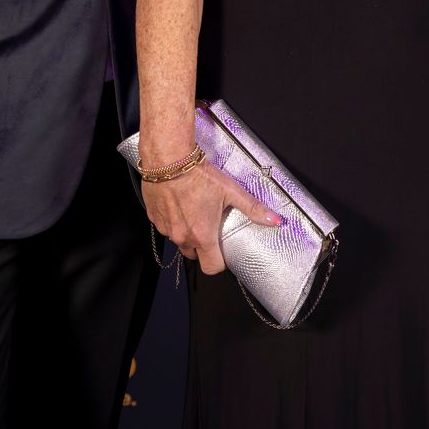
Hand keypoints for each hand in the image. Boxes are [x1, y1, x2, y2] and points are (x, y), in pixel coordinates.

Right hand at [140, 157, 280, 274]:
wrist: (168, 159)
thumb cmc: (198, 175)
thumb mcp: (230, 191)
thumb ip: (253, 208)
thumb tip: (275, 220)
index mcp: (202, 236)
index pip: (211, 268)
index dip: (220, 263)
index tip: (224, 251)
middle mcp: (182, 237)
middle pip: (195, 255)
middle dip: (203, 247)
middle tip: (211, 228)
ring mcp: (166, 229)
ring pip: (179, 241)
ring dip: (187, 233)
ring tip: (196, 213)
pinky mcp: (154, 218)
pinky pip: (166, 228)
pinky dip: (174, 221)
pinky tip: (181, 205)